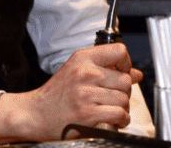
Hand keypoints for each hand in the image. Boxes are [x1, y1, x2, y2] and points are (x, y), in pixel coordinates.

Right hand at [0, 44, 142, 142]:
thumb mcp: (76, 73)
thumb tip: (134, 73)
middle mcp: (84, 73)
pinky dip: (121, 120)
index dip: (126, 62)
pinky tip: (113, 120)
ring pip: (124, 98)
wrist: (36, 113)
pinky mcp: (88, 113)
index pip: (118, 50)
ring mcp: (86, 93)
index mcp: (81, 59)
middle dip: (124, 91)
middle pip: (125, 79)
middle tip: (112, 96)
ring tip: (110, 109)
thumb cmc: (55, 95)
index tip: (122, 71)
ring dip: (122, 108)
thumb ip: (105, 70)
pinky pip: (120, 114)